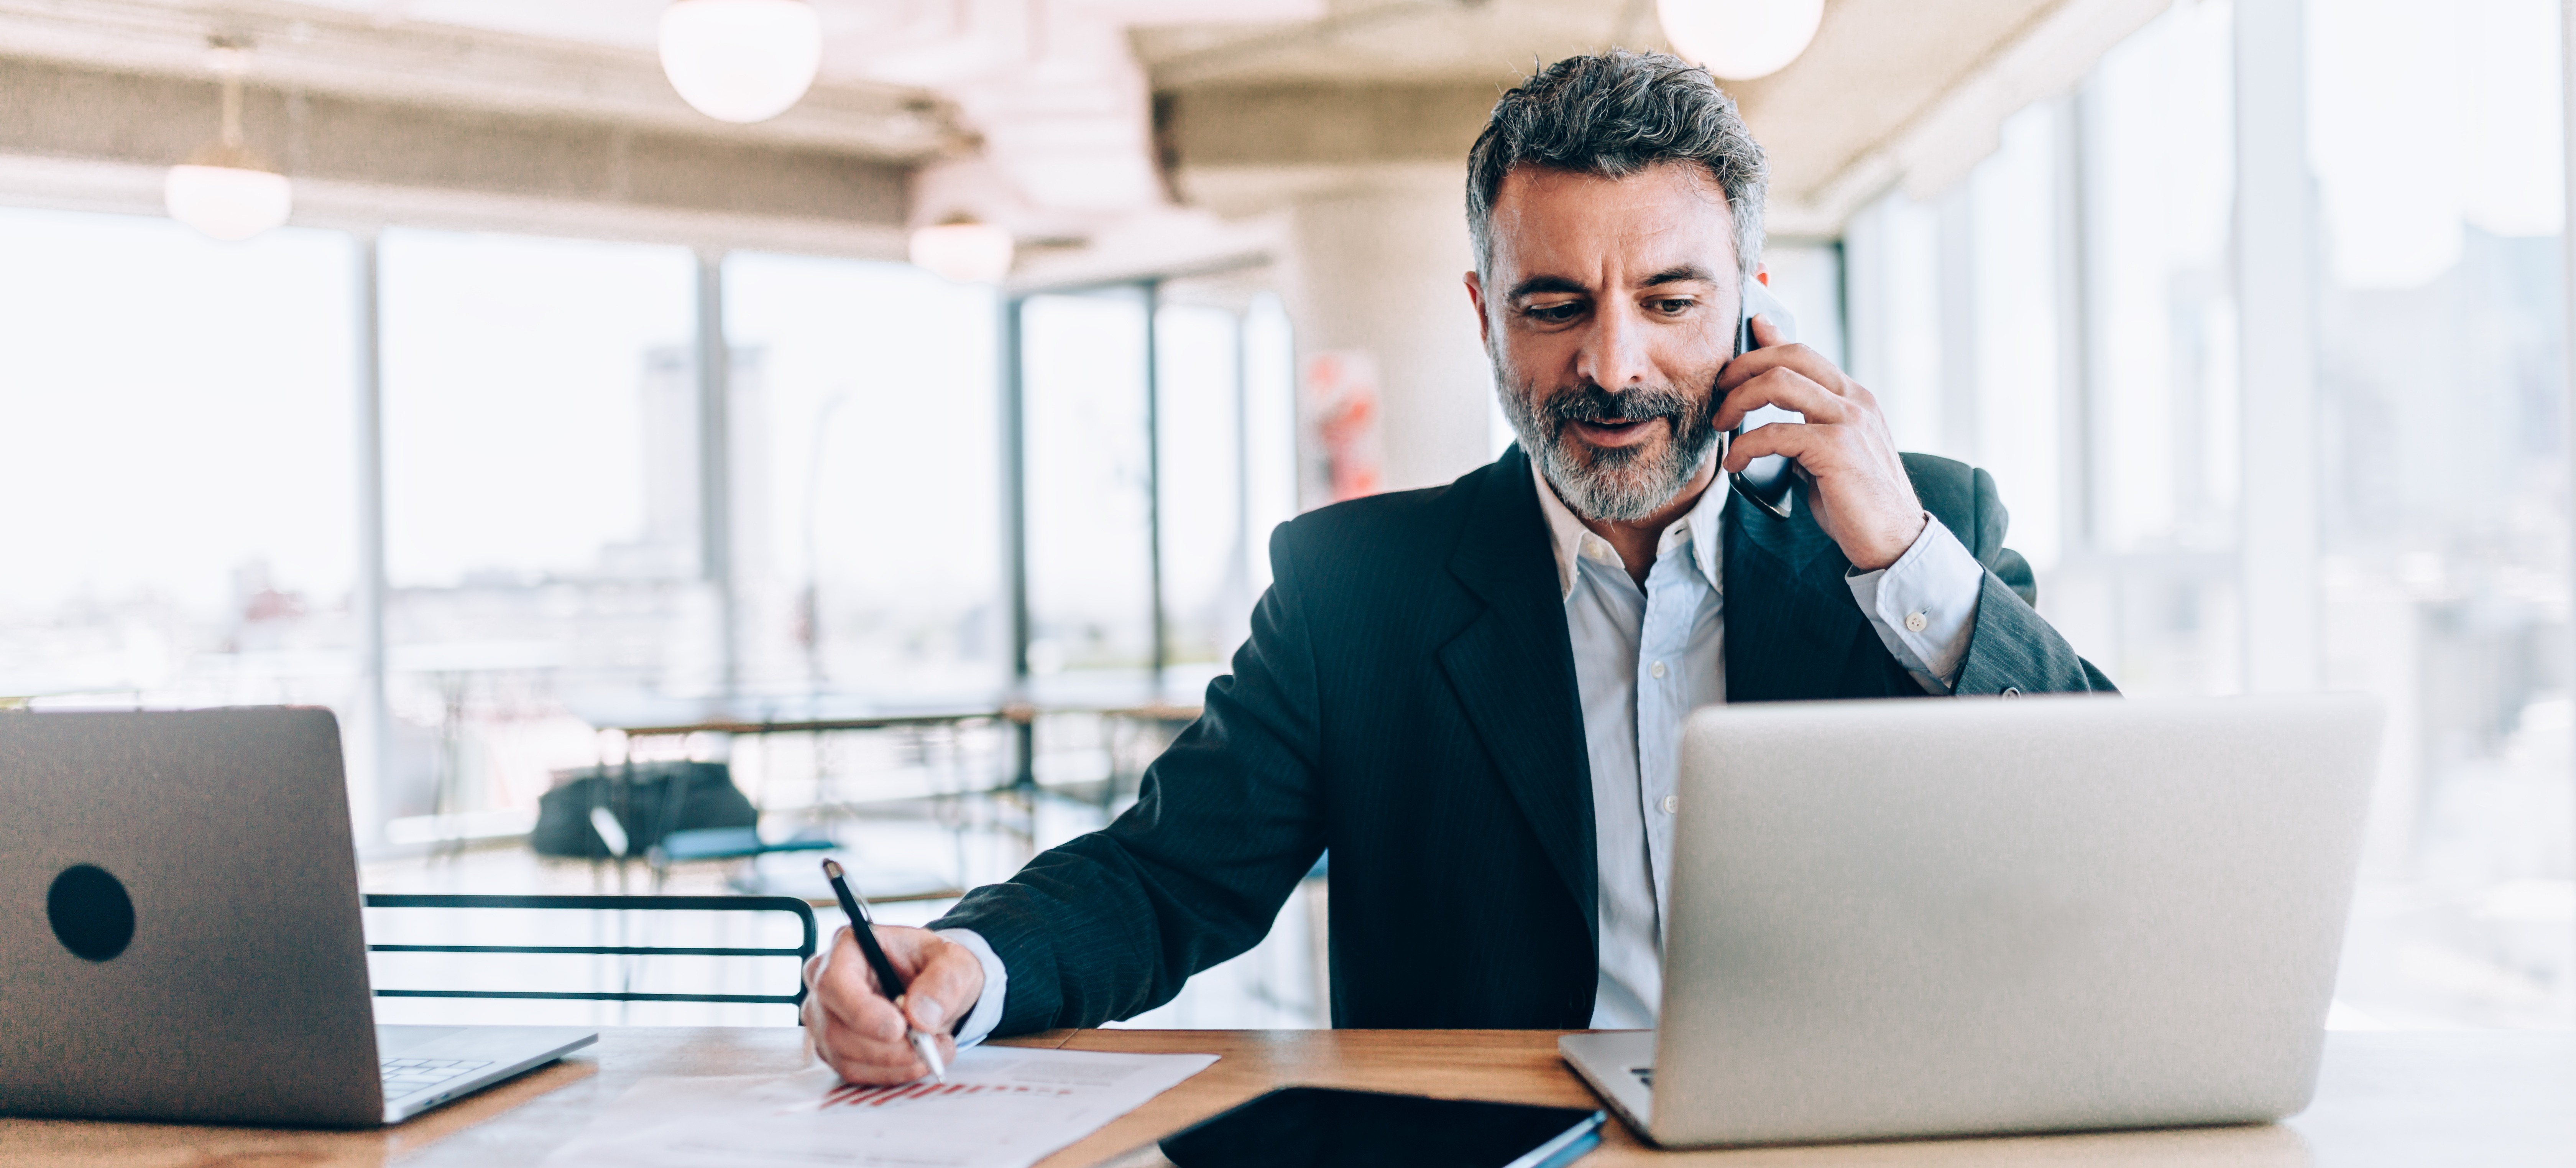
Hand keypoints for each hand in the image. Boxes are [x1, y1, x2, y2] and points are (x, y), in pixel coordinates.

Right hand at [802, 924, 983, 1084]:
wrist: (937, 987)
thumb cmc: (937, 966)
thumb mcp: (956, 962)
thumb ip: (944, 982)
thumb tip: (920, 1017)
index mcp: (850, 946)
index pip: (834, 982)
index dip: (862, 1011)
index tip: (899, 1029)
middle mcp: (826, 980)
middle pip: (835, 1028)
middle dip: (887, 1048)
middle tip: (930, 1046)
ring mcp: (825, 1016)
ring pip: (843, 1055)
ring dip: (893, 1064)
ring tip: (933, 1051)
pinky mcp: (833, 1045)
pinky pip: (852, 1071)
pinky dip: (889, 1073)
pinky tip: (915, 1060)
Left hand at [1714, 314, 1926, 570]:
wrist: (1895, 542)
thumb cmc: (1857, 502)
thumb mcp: (1827, 453)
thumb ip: (1804, 426)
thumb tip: (1773, 412)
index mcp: (1854, 398)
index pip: (1804, 353)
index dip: (1767, 342)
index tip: (1738, 349)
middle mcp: (1855, 400)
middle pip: (1789, 355)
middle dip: (1743, 367)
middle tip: (1718, 391)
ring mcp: (1848, 421)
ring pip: (1779, 382)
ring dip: (1738, 400)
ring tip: (1722, 426)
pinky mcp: (1836, 449)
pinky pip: (1775, 433)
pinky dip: (1746, 447)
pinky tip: (1735, 466)